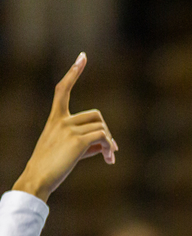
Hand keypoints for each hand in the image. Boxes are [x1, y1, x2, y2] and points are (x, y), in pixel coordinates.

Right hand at [12, 53, 116, 202]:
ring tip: (109, 158)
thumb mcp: (69, 150)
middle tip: (110, 150)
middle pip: (96, 115)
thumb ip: (86, 142)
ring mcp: (68, 128)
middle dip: (106, 131)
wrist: (38, 178)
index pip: (62, 89)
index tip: (82, 56)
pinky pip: (102, 137)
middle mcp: (60, 120)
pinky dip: (108, 148)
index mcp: (55, 119)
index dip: (73, 72)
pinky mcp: (76, 140)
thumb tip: (108, 145)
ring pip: (102, 127)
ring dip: (109, 143)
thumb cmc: (53, 167)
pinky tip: (108, 161)